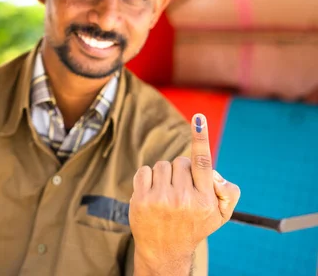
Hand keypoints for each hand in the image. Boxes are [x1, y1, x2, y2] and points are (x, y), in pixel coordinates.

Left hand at [129, 113, 240, 273]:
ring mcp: (160, 200)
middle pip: (181, 162)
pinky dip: (148, 178)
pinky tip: (152, 193)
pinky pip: (144, 171)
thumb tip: (216, 175)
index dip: (201, 138)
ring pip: (163, 165)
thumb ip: (228, 192)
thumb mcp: (220, 215)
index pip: (203, 163)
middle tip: (181, 191)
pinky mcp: (141, 200)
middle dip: (182, 172)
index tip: (199, 118)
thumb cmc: (194, 225)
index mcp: (205, 200)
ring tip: (167, 194)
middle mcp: (183, 199)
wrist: (165, 250)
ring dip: (165, 175)